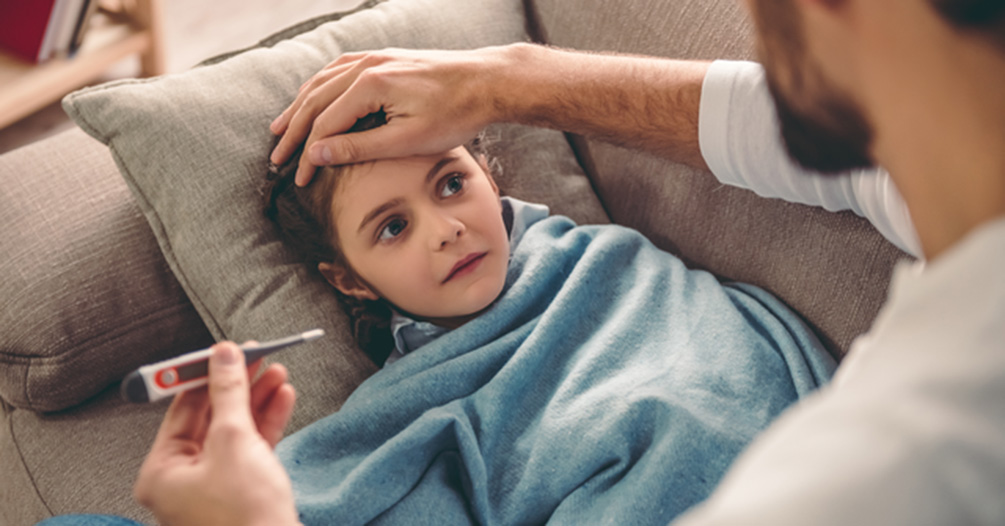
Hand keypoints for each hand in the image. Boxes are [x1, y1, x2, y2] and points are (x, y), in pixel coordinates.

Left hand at [134, 342, 300, 525]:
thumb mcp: (234, 440)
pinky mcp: (241, 492)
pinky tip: (282, 398)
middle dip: (237, 385)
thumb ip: (229, 393)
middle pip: (209, 417)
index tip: (225, 350)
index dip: (204, 374)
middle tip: (256, 356)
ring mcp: (212, 487)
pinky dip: (266, 423)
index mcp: (161, 471)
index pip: (180, 408)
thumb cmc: (246, 516)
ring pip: (233, 430)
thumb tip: (223, 357)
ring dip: (256, 399)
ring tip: (276, 372)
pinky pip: (250, 449)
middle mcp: (181, 480)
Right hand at [269, 46, 509, 185]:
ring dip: (299, 107)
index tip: (298, 179)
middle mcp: (366, 65)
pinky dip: (319, 88)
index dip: (307, 155)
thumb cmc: (455, 114)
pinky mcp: (384, 58)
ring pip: (322, 82)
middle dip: (292, 132)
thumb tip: (317, 154)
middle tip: (276, 158)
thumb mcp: (407, 141)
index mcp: (369, 85)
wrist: (488, 81)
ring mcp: (374, 57)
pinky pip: (338, 70)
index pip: (324, 125)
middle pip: (314, 101)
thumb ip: (360, 147)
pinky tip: (313, 98)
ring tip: (280, 128)